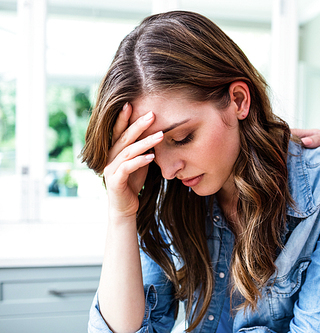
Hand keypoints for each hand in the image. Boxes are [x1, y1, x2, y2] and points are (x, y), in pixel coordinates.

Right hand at [103, 102, 163, 218]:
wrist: (124, 207)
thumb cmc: (132, 182)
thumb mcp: (140, 162)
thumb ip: (143, 148)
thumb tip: (156, 132)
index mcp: (115, 150)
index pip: (119, 131)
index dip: (123, 117)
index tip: (132, 103)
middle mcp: (110, 157)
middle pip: (124, 137)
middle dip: (138, 125)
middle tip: (152, 114)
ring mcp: (110, 169)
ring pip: (128, 151)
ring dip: (145, 142)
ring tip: (160, 135)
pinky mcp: (114, 181)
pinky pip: (127, 168)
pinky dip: (140, 161)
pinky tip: (151, 157)